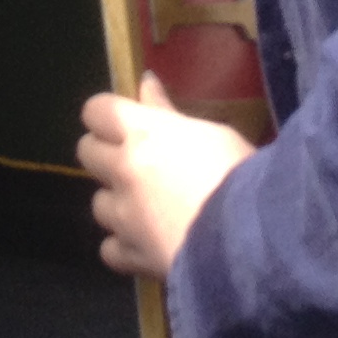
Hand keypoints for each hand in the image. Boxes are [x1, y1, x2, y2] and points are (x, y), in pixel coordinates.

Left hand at [77, 73, 254, 280]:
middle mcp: (124, 171)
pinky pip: (110, 249)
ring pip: (98, 203)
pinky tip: (145, 243)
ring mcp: (124, 216)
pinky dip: (124, 246)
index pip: (97, 110)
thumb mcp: (213, 133)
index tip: (123, 121)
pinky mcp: (133, 256)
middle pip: (87, 151)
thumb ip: (168, 112)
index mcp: (142, 133)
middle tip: (134, 160)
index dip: (106, 114)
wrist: (251, 239)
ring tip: (146, 207)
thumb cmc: (240, 175)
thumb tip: (145, 82)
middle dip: (104, 152)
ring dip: (117, 202)